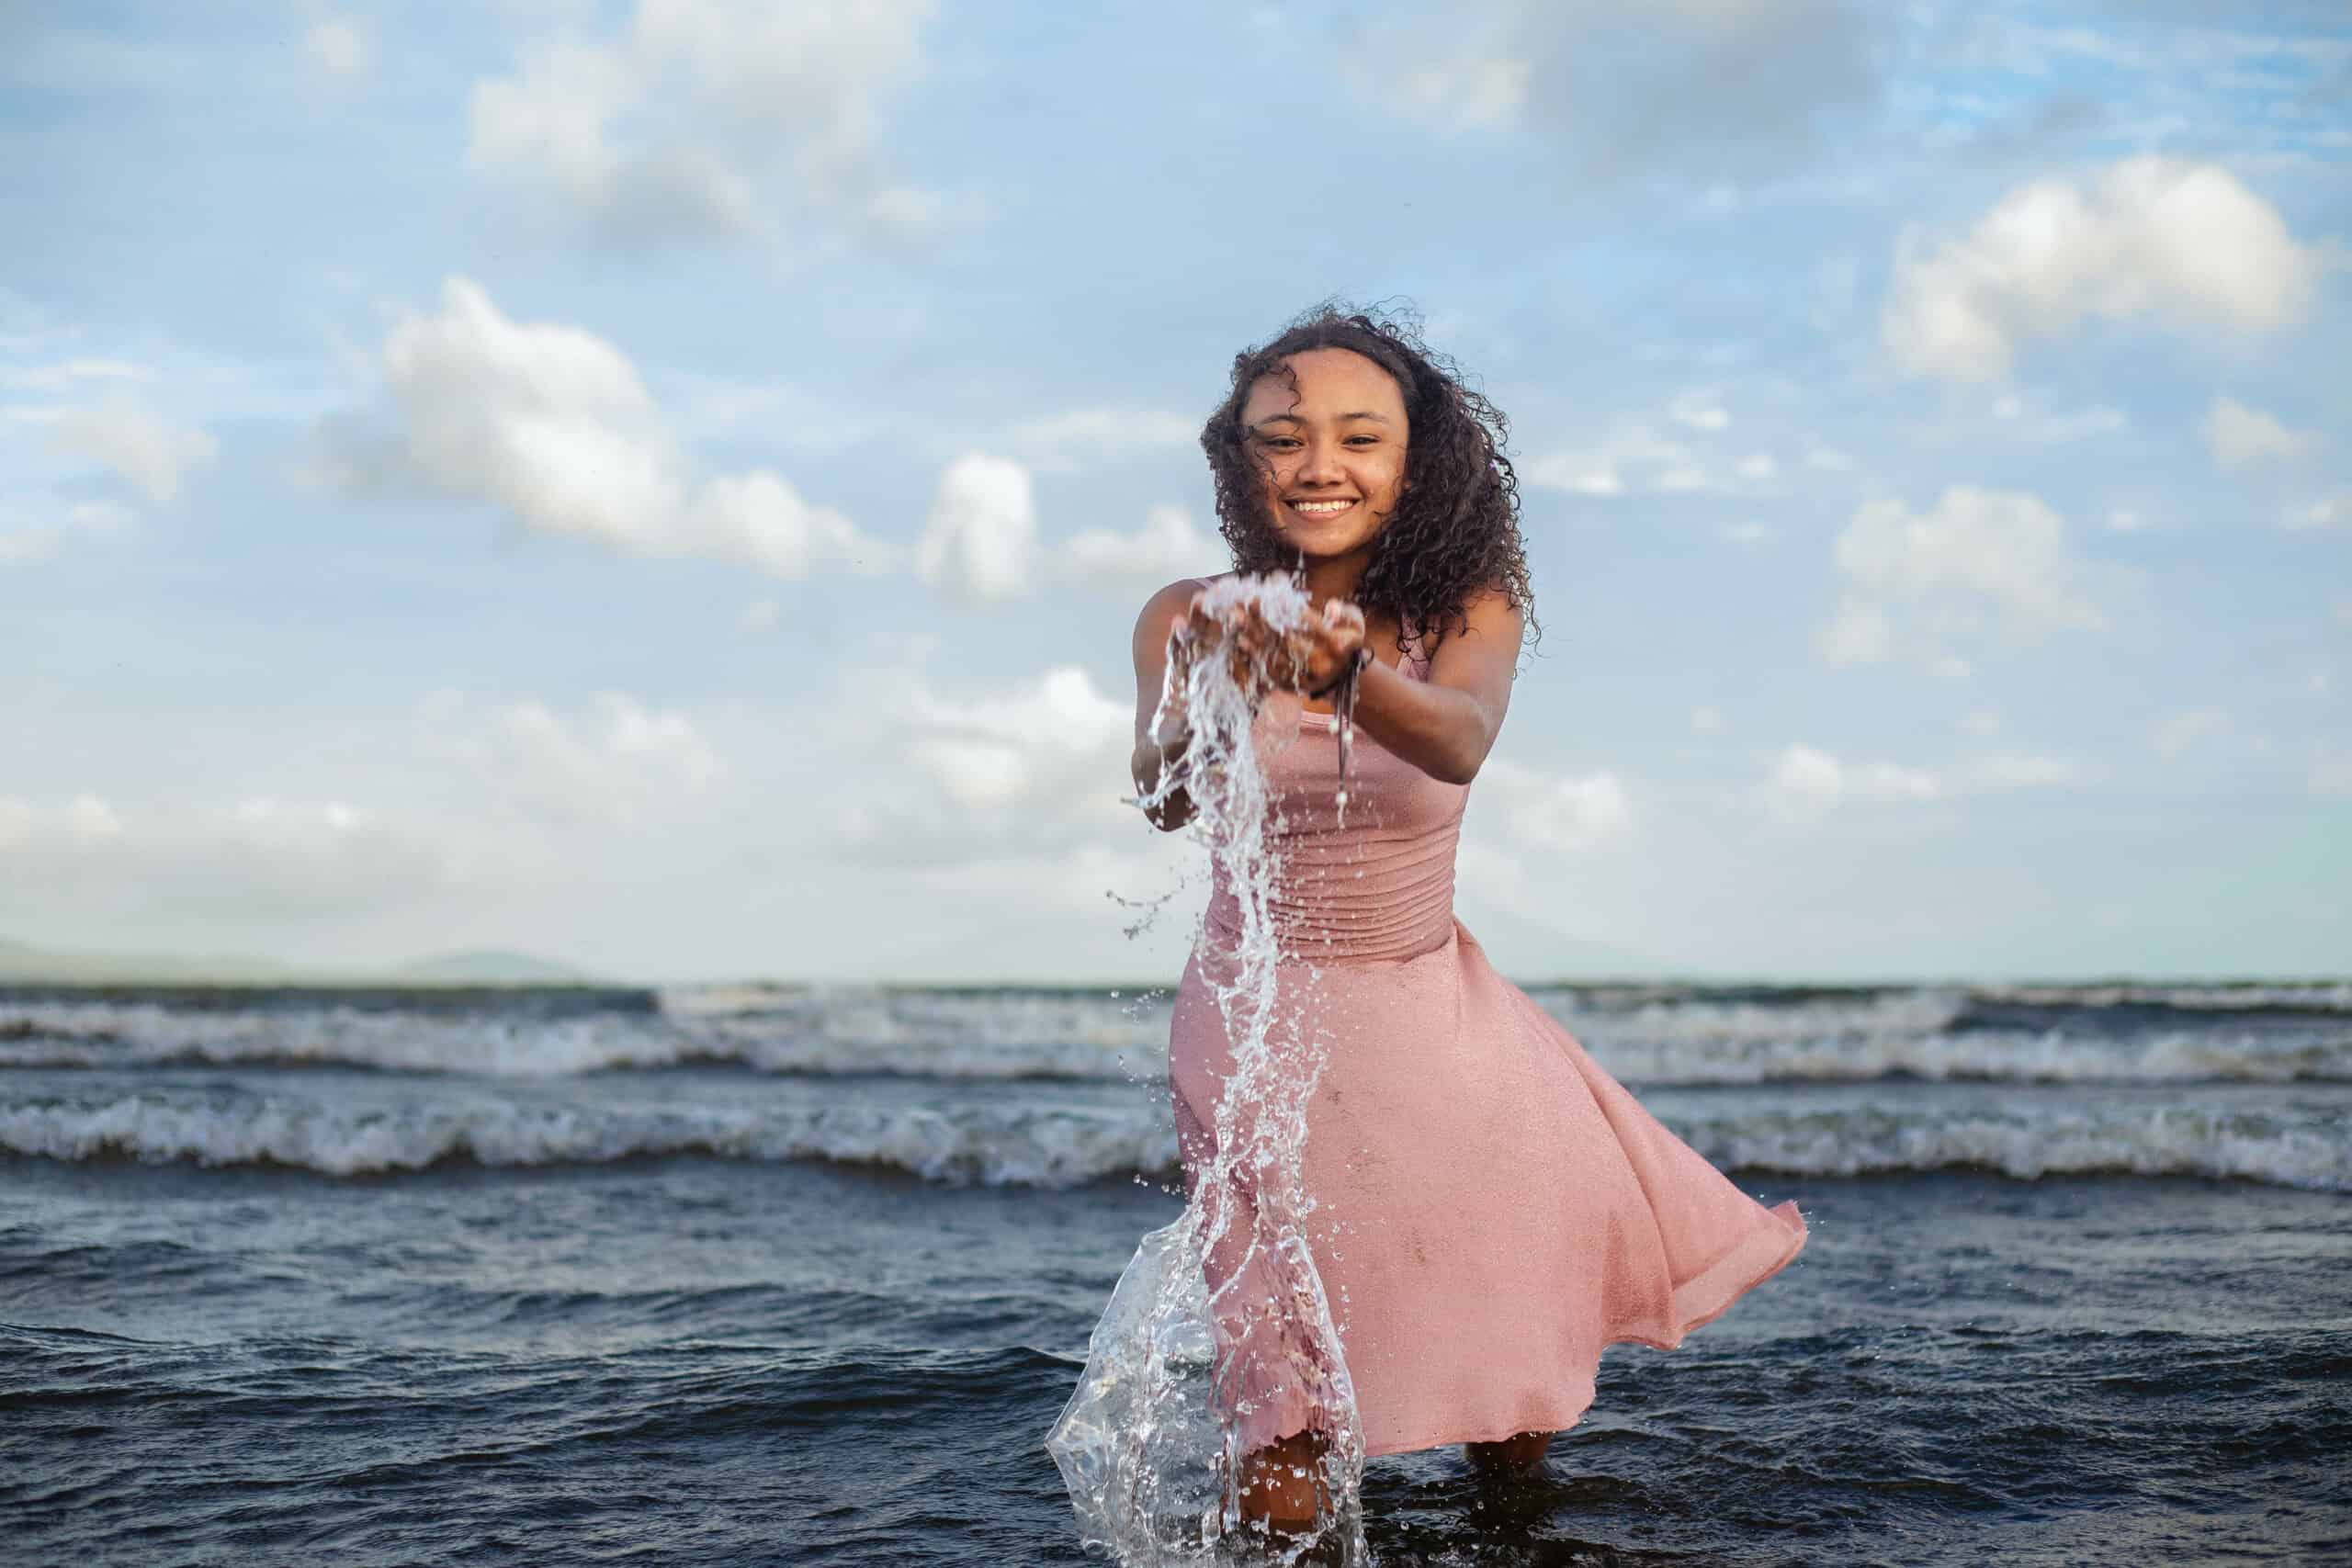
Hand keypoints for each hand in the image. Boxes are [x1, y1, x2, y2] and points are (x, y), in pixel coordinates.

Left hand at [1179, 591, 1364, 695]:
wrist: (1340, 677)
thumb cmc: (1346, 641)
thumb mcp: (1355, 624)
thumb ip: (1346, 612)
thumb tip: (1330, 607)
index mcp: (1335, 643)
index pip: (1305, 622)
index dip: (1283, 607)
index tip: (1265, 594)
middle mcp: (1318, 661)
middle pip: (1284, 636)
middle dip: (1262, 618)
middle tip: (1243, 602)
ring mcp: (1302, 675)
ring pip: (1273, 651)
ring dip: (1252, 633)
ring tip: (1236, 616)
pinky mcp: (1289, 684)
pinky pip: (1267, 667)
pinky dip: (1253, 653)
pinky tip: (1241, 639)